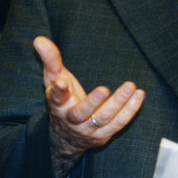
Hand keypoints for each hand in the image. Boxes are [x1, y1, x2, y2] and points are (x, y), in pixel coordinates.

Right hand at [34, 36, 144, 177]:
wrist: (65, 137)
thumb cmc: (62, 101)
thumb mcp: (54, 80)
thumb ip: (50, 60)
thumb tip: (38, 39)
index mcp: (58, 105)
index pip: (56, 98)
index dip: (58, 91)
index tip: (60, 82)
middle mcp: (71, 120)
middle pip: (81, 113)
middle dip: (92, 102)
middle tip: (104, 89)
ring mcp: (88, 130)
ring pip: (104, 118)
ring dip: (119, 103)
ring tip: (131, 86)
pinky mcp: (103, 135)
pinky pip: (118, 124)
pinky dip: (130, 110)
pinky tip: (139, 95)